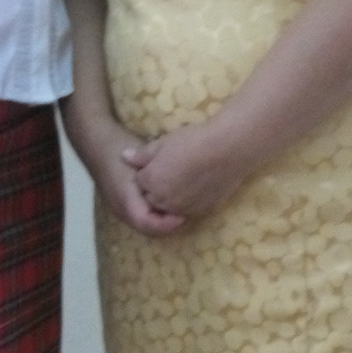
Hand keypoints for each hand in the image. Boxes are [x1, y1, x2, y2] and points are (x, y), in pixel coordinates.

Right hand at [82, 116, 186, 236]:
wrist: (95, 143)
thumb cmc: (118, 148)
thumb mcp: (140, 156)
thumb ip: (155, 169)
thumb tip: (177, 179)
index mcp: (125, 199)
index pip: (146, 223)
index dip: (166, 224)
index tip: (183, 215)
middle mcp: (120, 208)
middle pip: (146, 229)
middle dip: (167, 226)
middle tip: (186, 215)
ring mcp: (119, 208)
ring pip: (143, 225)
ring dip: (161, 222)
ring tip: (179, 211)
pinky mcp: (121, 204)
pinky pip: (140, 217)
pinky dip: (154, 216)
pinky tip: (167, 205)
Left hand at [122, 120, 248, 219]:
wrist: (227, 150)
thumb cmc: (192, 141)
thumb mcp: (163, 142)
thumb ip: (142, 155)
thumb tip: (124, 157)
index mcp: (151, 182)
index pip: (140, 182)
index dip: (148, 171)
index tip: (159, 162)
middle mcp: (164, 200)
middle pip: (153, 199)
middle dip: (156, 188)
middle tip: (171, 171)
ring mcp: (184, 208)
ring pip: (171, 208)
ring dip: (172, 198)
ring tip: (185, 179)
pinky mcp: (202, 211)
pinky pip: (189, 211)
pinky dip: (189, 202)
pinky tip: (198, 187)